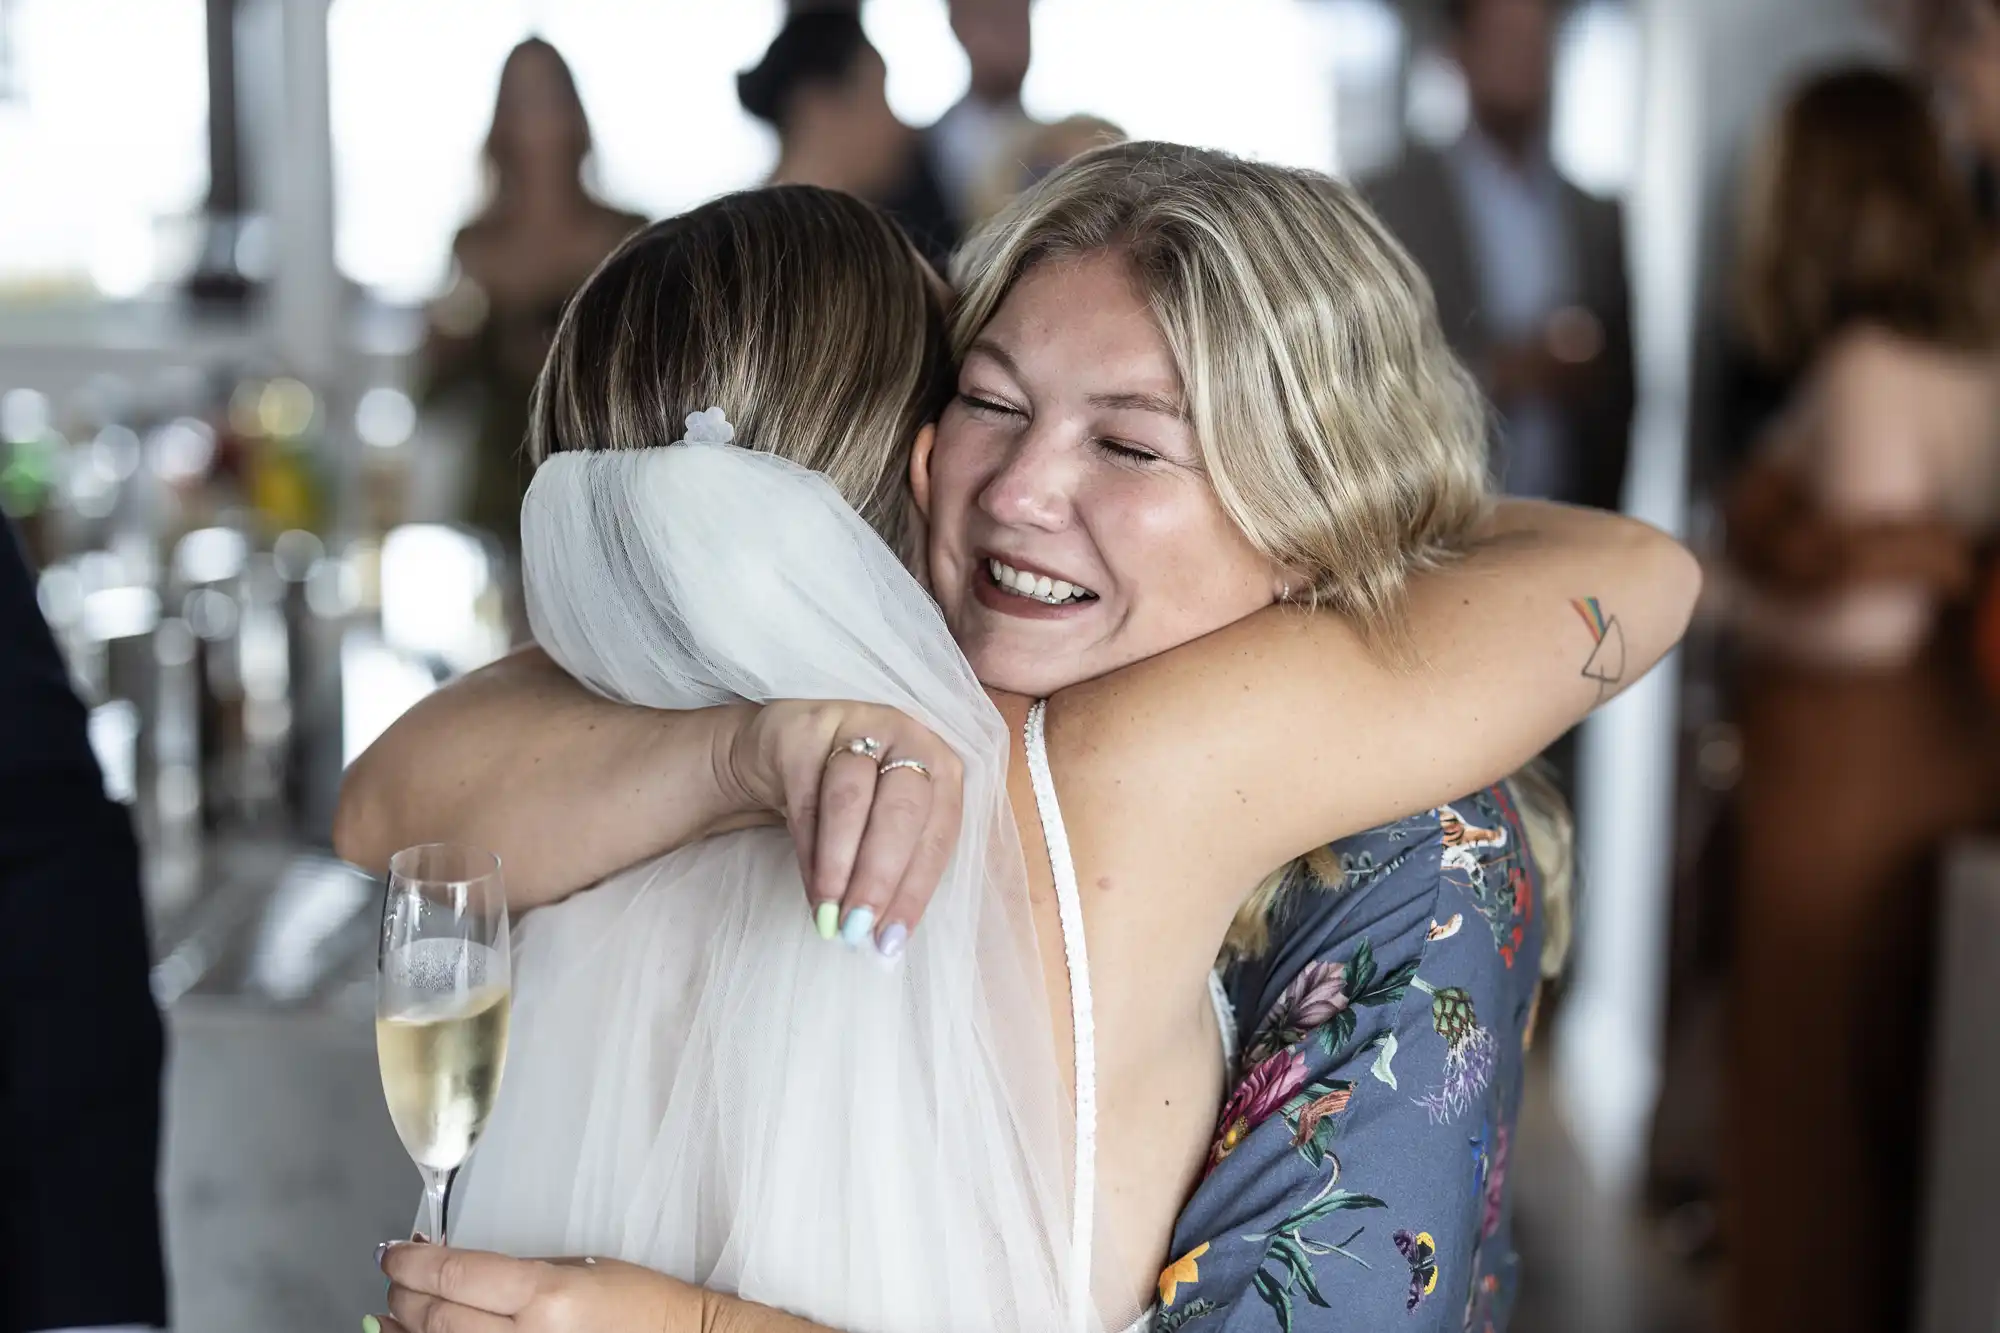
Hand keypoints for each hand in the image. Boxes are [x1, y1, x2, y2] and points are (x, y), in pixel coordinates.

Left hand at [377, 1242, 701, 1332]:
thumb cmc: (639, 1307)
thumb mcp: (579, 1269)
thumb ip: (515, 1274)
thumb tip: (455, 1271)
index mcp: (546, 1296)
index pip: (456, 1274)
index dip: (413, 1262)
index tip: (394, 1253)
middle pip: (437, 1316)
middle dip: (405, 1294)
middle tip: (396, 1279)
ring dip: (404, 1330)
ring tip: (389, 1314)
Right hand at [731, 700, 965, 956]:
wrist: (784, 749)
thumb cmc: (852, 797)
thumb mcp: (883, 823)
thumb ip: (893, 869)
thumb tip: (883, 938)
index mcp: (942, 767)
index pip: (938, 833)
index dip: (916, 890)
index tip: (892, 940)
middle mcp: (907, 738)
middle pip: (902, 810)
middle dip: (881, 876)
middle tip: (858, 927)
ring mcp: (855, 726)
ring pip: (851, 798)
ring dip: (839, 864)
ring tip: (829, 913)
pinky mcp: (803, 731)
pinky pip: (806, 794)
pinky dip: (808, 849)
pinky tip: (810, 887)